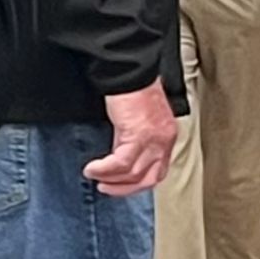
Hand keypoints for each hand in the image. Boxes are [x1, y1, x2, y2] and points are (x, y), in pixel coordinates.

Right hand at [85, 81, 175, 197]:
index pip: (158, 171)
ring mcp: (153, 138)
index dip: (138, 183)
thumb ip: (134, 138)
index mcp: (166, 136)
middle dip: (125, 188)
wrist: (129, 70)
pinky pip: (121, 163)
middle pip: (148, 178)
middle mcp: (163, 139)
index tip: (120, 185)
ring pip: (134, 173)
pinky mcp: (137, 134)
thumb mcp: (138, 119)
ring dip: (111, 180)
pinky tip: (93, 169)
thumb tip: (119, 155)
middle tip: (106, 188)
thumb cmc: (133, 88)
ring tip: (95, 176)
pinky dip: (105, 170)